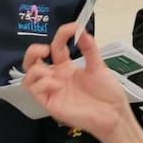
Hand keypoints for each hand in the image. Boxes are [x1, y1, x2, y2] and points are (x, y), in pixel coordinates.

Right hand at [22, 24, 131, 140]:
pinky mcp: (50, 104)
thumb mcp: (99, 66)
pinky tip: (58, 85)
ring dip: (37, 69)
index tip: (72, 28)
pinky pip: (35, 90)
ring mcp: (52, 90)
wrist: (114, 114)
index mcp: (66, 67)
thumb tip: (81, 29)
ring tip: (53, 71)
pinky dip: (43, 83)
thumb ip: (89, 48)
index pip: (56, 47)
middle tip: (45, 50)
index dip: (61, 34)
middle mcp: (56, 77)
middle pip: (32, 62)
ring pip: (28, 76)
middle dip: (33, 51)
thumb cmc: (107, 93)